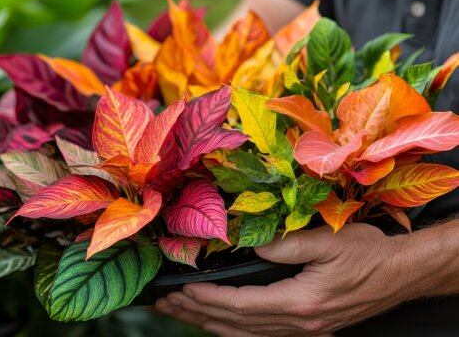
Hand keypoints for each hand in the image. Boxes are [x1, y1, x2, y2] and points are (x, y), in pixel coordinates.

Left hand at [155, 223, 419, 335]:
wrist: (400, 273)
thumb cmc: (368, 253)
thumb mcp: (330, 240)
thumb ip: (287, 244)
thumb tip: (252, 246)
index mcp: (301, 302)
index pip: (242, 305)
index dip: (209, 299)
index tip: (182, 291)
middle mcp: (300, 323)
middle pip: (237, 325)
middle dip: (198, 314)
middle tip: (166, 306)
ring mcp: (305, 331)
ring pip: (246, 334)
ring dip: (211, 324)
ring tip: (182, 315)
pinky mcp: (309, 328)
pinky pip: (262, 336)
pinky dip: (235, 332)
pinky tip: (221, 326)